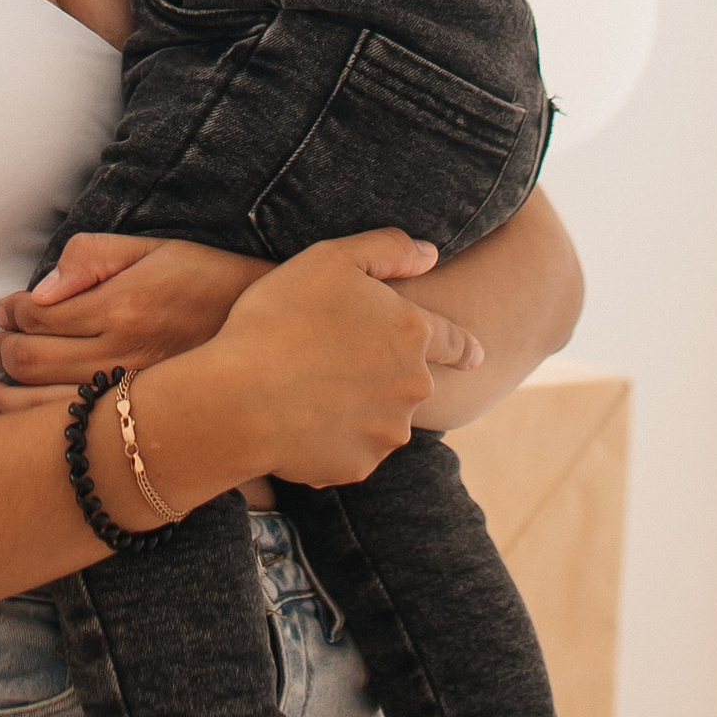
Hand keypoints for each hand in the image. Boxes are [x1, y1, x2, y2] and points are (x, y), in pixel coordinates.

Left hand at [0, 235, 268, 412]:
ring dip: (4, 397)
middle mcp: (120, 355)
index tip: (8, 310)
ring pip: (40, 407)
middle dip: (3, 351)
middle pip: (31, 361)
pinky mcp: (138, 427)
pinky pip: (71, 436)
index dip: (12, 312)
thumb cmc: (207, 284)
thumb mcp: (155, 250)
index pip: (38, 314)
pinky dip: (33, 431)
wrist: (265, 340)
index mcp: (121, 306)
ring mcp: (127, 398)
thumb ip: (93, 256)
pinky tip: (21, 425)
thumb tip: (41, 287)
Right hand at [193, 231, 478, 488]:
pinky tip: (300, 420)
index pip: (454, 342)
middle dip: (384, 373)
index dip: (463, 347)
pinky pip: (352, 448)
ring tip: (309, 388)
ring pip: (382, 417)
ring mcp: (387, 432)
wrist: (240, 398)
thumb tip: (430, 254)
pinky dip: (332, 437)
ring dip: (359, 406)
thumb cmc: (281, 318)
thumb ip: (388, 250)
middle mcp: (412, 388)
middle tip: (334, 360)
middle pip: (409, 381)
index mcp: (412, 335)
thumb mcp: (331, 259)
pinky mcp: (359, 466)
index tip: (476, 357)